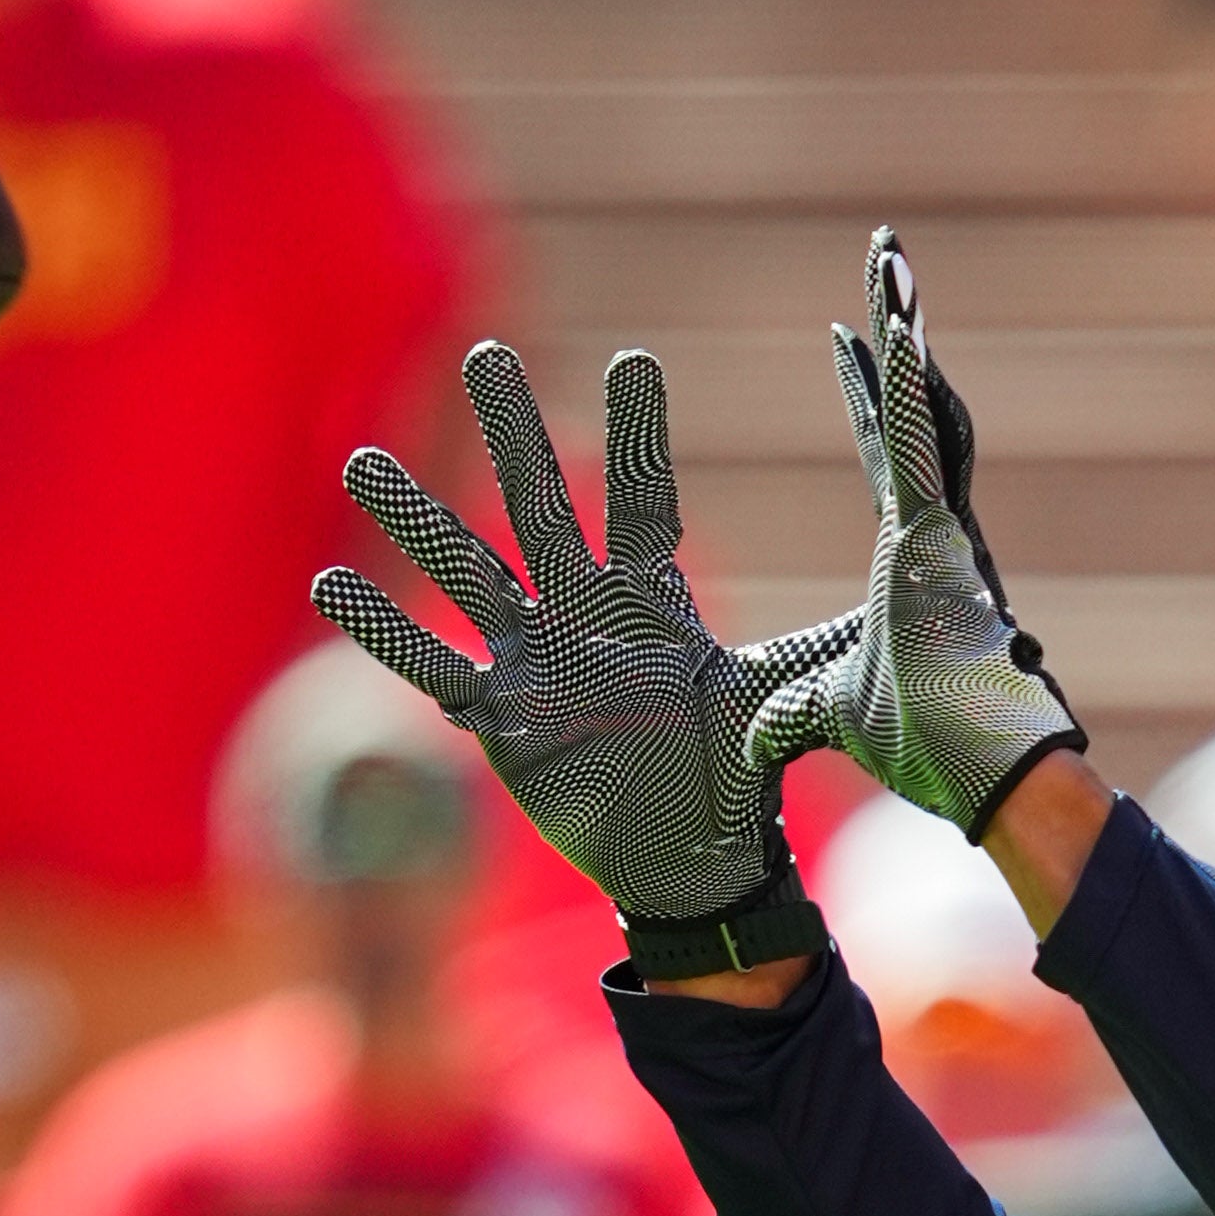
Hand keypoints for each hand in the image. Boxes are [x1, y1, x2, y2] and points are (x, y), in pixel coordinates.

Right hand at [313, 343, 858, 976]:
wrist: (691, 862)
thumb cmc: (732, 778)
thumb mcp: (772, 705)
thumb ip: (809, 661)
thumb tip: (886, 624)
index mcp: (652, 600)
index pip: (643, 500)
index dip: (641, 437)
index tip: (637, 362)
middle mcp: (583, 614)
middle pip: (538, 506)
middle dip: (513, 433)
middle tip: (486, 354)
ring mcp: (533, 660)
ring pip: (465, 573)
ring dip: (415, 523)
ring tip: (360, 463)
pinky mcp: (501, 718)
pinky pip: (430, 669)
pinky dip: (383, 635)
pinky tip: (328, 588)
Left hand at [751, 229, 1084, 840]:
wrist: (984, 775)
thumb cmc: (925, 748)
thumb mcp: (830, 711)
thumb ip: (798, 706)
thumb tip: (761, 735)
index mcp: (915, 558)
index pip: (888, 454)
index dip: (870, 397)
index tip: (846, 340)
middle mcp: (941, 530)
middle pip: (917, 411)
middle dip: (899, 334)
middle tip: (885, 259)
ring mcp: (950, 531)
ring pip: (928, 412)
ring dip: (908, 337)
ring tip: (890, 263)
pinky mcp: (946, 544)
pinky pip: (921, 452)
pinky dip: (910, 393)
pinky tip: (897, 332)